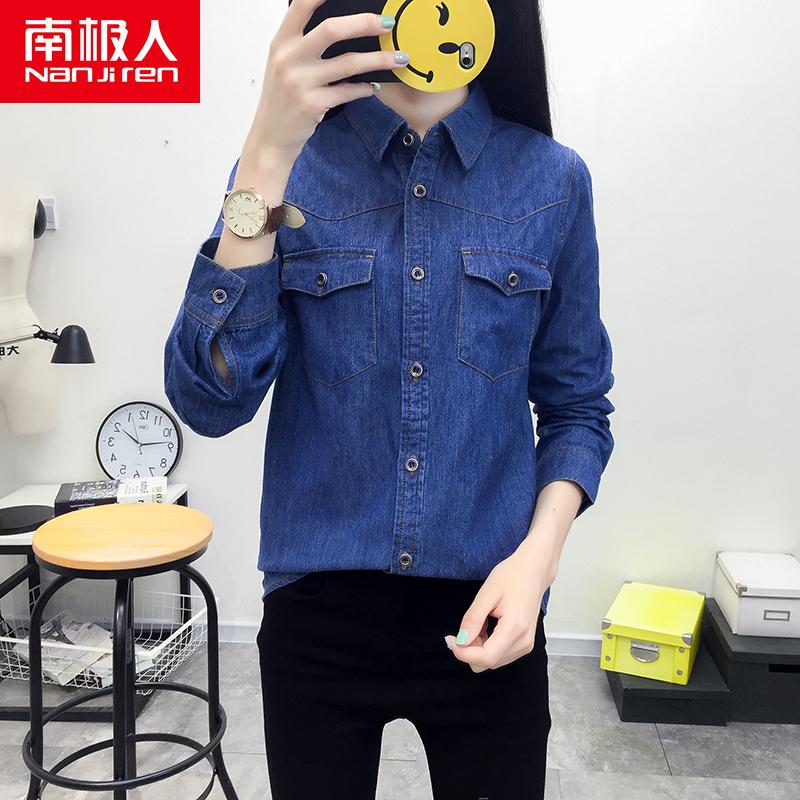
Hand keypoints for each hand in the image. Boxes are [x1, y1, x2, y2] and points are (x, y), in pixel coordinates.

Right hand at [250, 0, 407, 162]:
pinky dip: (364, 88)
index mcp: (281, 42)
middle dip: (365, 23)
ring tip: (399, 58)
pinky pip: (348, 91)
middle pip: (332, 29)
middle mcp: (289, 58)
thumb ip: (304, 44)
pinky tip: (373, 86)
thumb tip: (343, 27)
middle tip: (388, 24)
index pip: (301, 4)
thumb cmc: (282, 99)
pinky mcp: (313, 104)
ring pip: (348, 63)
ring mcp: (301, 82)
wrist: (270, 137)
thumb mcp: (284, 65)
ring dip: (378, 60)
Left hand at [444, 539, 556, 672]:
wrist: (533, 572)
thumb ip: (472, 620)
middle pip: (488, 663)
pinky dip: (487, 646)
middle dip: (470, 650)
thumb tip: (460, 642)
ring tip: (480, 622)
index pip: (485, 658)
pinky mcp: (524, 644)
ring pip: (492, 661)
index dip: (463, 653)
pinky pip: (499, 655)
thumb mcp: (486, 594)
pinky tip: (487, 627)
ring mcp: (525, 645)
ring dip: (478, 648)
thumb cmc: (512, 577)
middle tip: (467, 625)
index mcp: (514, 629)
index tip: (451, 638)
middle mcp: (523, 642)